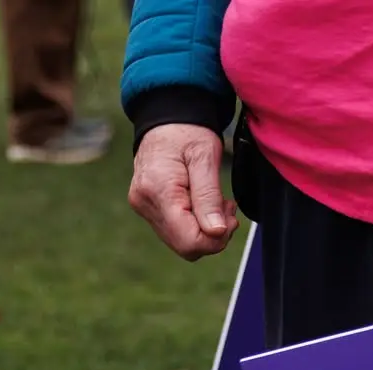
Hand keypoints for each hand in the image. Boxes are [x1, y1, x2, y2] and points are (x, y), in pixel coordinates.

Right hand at [128, 124, 238, 259]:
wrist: (165, 121)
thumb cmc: (187, 132)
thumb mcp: (205, 157)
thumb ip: (209, 197)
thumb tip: (216, 232)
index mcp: (158, 190)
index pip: (189, 240)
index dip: (216, 238)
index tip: (229, 216)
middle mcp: (144, 203)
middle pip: (186, 246)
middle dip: (213, 235)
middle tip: (226, 208)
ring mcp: (143, 208)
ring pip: (182, 243)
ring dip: (206, 230)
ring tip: (217, 203)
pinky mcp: (147, 209)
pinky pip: (175, 232)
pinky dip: (195, 225)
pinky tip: (204, 205)